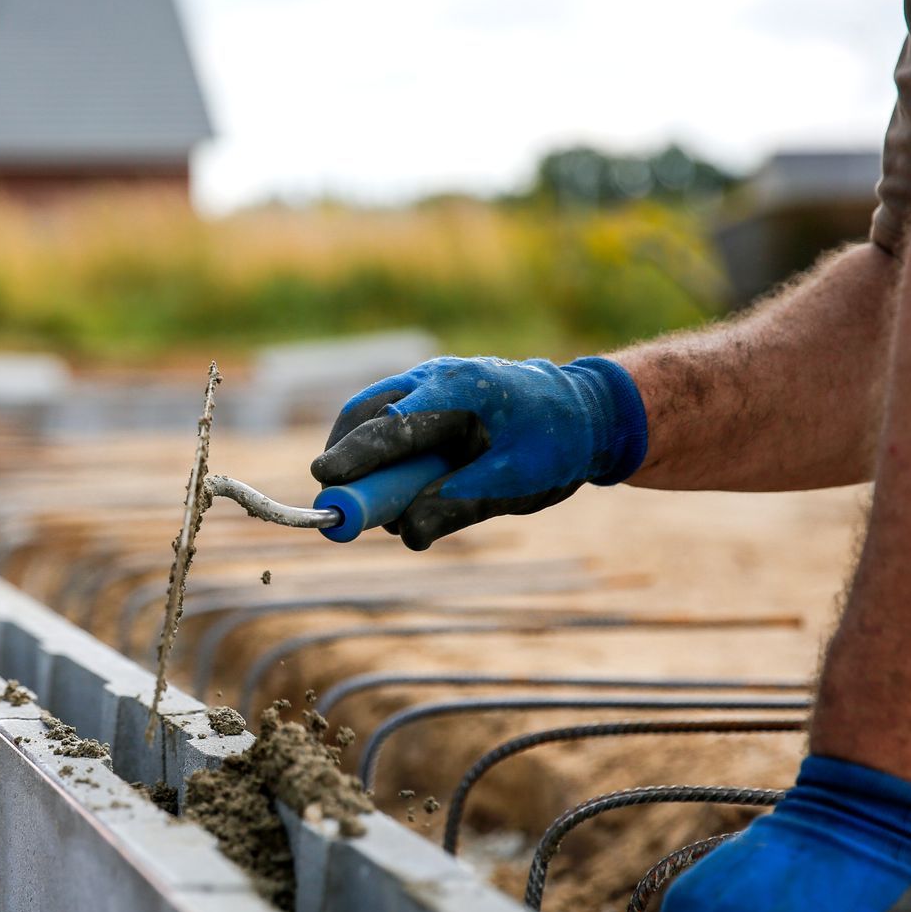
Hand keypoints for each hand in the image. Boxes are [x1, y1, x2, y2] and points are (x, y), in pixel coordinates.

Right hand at [309, 356, 647, 548]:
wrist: (585, 414)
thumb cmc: (556, 445)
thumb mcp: (516, 483)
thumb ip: (458, 505)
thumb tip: (405, 532)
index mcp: (460, 390)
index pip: (393, 424)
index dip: (355, 455)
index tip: (325, 479)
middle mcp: (434, 379)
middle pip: (365, 412)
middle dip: (347, 457)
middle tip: (339, 504)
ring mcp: (426, 385)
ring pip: (370, 417)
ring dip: (366, 463)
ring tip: (392, 505)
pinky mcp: (424, 401)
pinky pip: (385, 426)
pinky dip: (381, 458)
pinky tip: (401, 486)